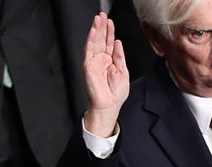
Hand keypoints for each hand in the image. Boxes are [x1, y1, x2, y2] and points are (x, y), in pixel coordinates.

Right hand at [81, 12, 128, 138]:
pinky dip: (91, 40)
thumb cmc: (115, 94)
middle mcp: (101, 60)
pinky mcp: (88, 65)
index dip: (109, 32)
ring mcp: (94, 62)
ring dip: (96, 30)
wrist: (109, 106)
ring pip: (94, 42)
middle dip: (102, 27)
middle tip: (102, 16)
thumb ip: (120, 56)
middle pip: (101, 40)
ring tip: (98, 19)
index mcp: (110, 61)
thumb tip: (118, 43)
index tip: (110, 22)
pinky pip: (89, 50)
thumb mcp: (123, 72)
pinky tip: (93, 32)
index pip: (109, 43)